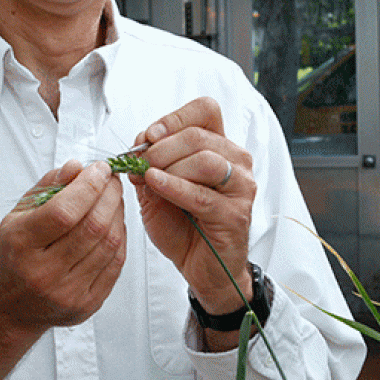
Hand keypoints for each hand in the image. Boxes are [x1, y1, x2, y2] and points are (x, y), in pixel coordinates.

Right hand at [0, 159, 126, 329]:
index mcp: (22, 245)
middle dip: (109, 195)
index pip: (64, 212)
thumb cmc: (15, 255)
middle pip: (92, 227)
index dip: (88, 186)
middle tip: (111, 180)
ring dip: (118, 214)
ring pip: (109, 244)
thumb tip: (76, 167)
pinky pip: (116, 264)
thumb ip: (48, 186)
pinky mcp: (87, 303)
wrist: (8, 305)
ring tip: (113, 198)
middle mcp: (44, 272)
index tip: (99, 169)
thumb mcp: (18, 214)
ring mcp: (67, 292)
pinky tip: (114, 223)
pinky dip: (120, 237)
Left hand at [131, 97, 255, 315]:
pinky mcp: (235, 214)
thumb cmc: (182, 226)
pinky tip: (155, 185)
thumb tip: (138, 142)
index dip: (174, 118)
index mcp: (219, 147)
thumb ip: (150, 164)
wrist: (200, 268)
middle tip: (139, 162)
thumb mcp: (157, 188)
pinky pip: (201, 194)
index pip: (205, 111)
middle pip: (199, 135)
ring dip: (169, 166)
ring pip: (204, 160)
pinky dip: (173, 186)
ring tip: (149, 177)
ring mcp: (240, 187)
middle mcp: (235, 162)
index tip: (149, 135)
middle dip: (161, 147)